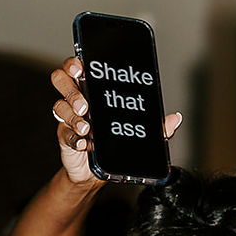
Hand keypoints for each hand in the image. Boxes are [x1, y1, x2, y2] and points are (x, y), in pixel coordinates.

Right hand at [50, 58, 182, 186]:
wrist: (97, 171)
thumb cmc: (114, 144)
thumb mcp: (137, 133)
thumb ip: (156, 126)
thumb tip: (175, 118)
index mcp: (92, 89)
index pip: (76, 67)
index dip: (74, 63)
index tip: (82, 68)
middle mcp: (77, 99)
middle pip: (60, 79)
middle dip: (70, 88)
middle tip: (85, 104)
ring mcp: (69, 118)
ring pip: (59, 105)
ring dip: (72, 114)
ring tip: (87, 127)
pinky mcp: (64, 137)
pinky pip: (63, 133)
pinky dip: (73, 137)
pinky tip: (84, 143)